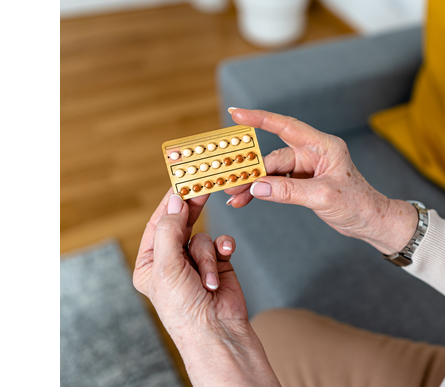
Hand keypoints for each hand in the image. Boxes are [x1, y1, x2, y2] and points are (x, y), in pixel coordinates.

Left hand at [134, 189, 279, 386]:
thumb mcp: (167, 266)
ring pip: (204, 236)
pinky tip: (226, 259)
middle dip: (191, 212)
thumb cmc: (184, 308)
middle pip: (181, 225)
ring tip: (207, 278)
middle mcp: (172, 261)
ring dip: (208, 254)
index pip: (157, 224)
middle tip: (202, 188)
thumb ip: (170, 230)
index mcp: (150, 263)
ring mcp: (196, 263)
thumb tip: (175, 201)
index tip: (180, 181)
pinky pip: (222, 244)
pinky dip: (224, 251)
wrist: (217, 331)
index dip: (169, 202)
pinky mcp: (219, 264)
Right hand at [224, 109, 417, 254]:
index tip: (237, 113)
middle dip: (252, 170)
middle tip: (231, 183)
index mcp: (323, 146)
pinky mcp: (303, 183)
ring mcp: (307, 168)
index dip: (261, 118)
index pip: (287, 126)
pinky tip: (247, 198)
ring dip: (253, 184)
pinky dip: (262, 191)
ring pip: (272, 172)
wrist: (370, 222)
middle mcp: (313, 153)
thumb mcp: (323, 197)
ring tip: (235, 197)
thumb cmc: (358, 204)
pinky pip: (276, 183)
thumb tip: (257, 186)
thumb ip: (289, 191)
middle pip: (274, 157)